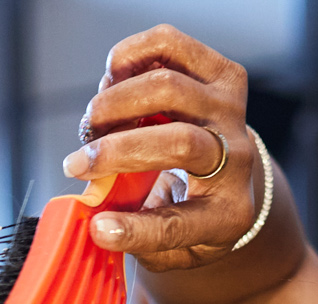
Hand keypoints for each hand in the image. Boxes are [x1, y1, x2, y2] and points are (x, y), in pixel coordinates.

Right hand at [64, 26, 267, 271]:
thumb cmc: (192, 209)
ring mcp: (229, 107)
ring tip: (93, 125)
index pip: (181, 224)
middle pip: (178, 143)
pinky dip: (126, 60)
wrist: (229, 171)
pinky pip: (167, 45)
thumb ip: (137, 236)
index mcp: (227, 214)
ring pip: (167, 86)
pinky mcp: (218, 70)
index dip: (134, 229)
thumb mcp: (173, 243)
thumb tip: (98, 224)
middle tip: (79, 162)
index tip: (98, 227)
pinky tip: (111, 85)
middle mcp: (238, 157)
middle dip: (116, 151)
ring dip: (113, 104)